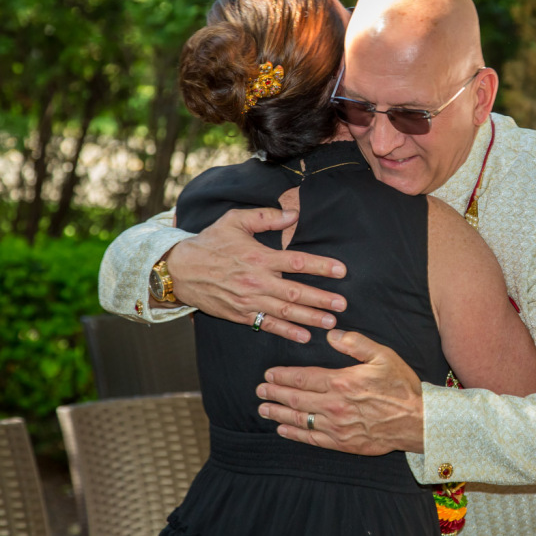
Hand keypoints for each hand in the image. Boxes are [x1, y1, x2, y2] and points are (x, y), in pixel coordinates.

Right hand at [167, 207, 346, 342]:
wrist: (179, 270)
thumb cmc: (210, 242)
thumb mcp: (235, 220)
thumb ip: (266, 216)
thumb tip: (294, 214)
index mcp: (259, 256)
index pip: (297, 262)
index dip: (321, 266)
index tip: (342, 270)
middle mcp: (256, 281)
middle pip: (295, 292)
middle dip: (321, 299)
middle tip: (342, 305)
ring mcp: (248, 300)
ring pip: (285, 312)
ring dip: (310, 318)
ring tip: (331, 323)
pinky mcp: (240, 314)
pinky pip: (267, 324)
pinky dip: (287, 332)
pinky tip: (305, 336)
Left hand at [256, 330, 424, 454]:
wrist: (417, 421)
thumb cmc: (401, 386)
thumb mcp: (383, 355)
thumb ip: (355, 343)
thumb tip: (332, 334)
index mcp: (342, 382)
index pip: (303, 378)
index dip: (283, 376)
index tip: (269, 374)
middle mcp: (334, 405)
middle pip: (296, 398)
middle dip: (274, 394)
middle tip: (259, 391)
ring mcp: (337, 426)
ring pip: (300, 419)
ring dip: (279, 413)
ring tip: (264, 409)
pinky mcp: (342, 443)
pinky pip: (312, 438)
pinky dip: (295, 433)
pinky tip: (283, 429)